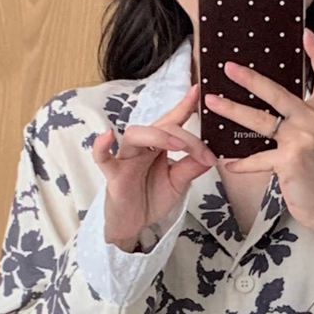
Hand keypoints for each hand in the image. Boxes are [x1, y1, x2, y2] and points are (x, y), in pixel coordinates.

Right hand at [93, 83, 216, 250]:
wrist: (133, 224)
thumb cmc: (151, 197)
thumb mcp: (178, 182)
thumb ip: (191, 168)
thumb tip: (212, 155)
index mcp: (158, 146)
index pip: (172, 121)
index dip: (184, 105)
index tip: (198, 89)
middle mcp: (142, 146)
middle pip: (160, 126)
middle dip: (184, 135)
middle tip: (204, 152)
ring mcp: (125, 158)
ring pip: (136, 134)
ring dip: (158, 136)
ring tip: (178, 145)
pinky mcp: (113, 175)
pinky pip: (102, 158)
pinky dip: (102, 147)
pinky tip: (107, 136)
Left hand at [203, 28, 313, 242]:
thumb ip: (302, 120)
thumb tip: (275, 105)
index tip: (307, 34)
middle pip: (279, 93)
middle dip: (251, 79)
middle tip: (229, 68)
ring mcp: (304, 140)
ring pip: (261, 120)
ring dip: (233, 110)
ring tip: (213, 102)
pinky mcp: (291, 161)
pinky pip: (258, 158)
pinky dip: (241, 163)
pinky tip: (228, 164)